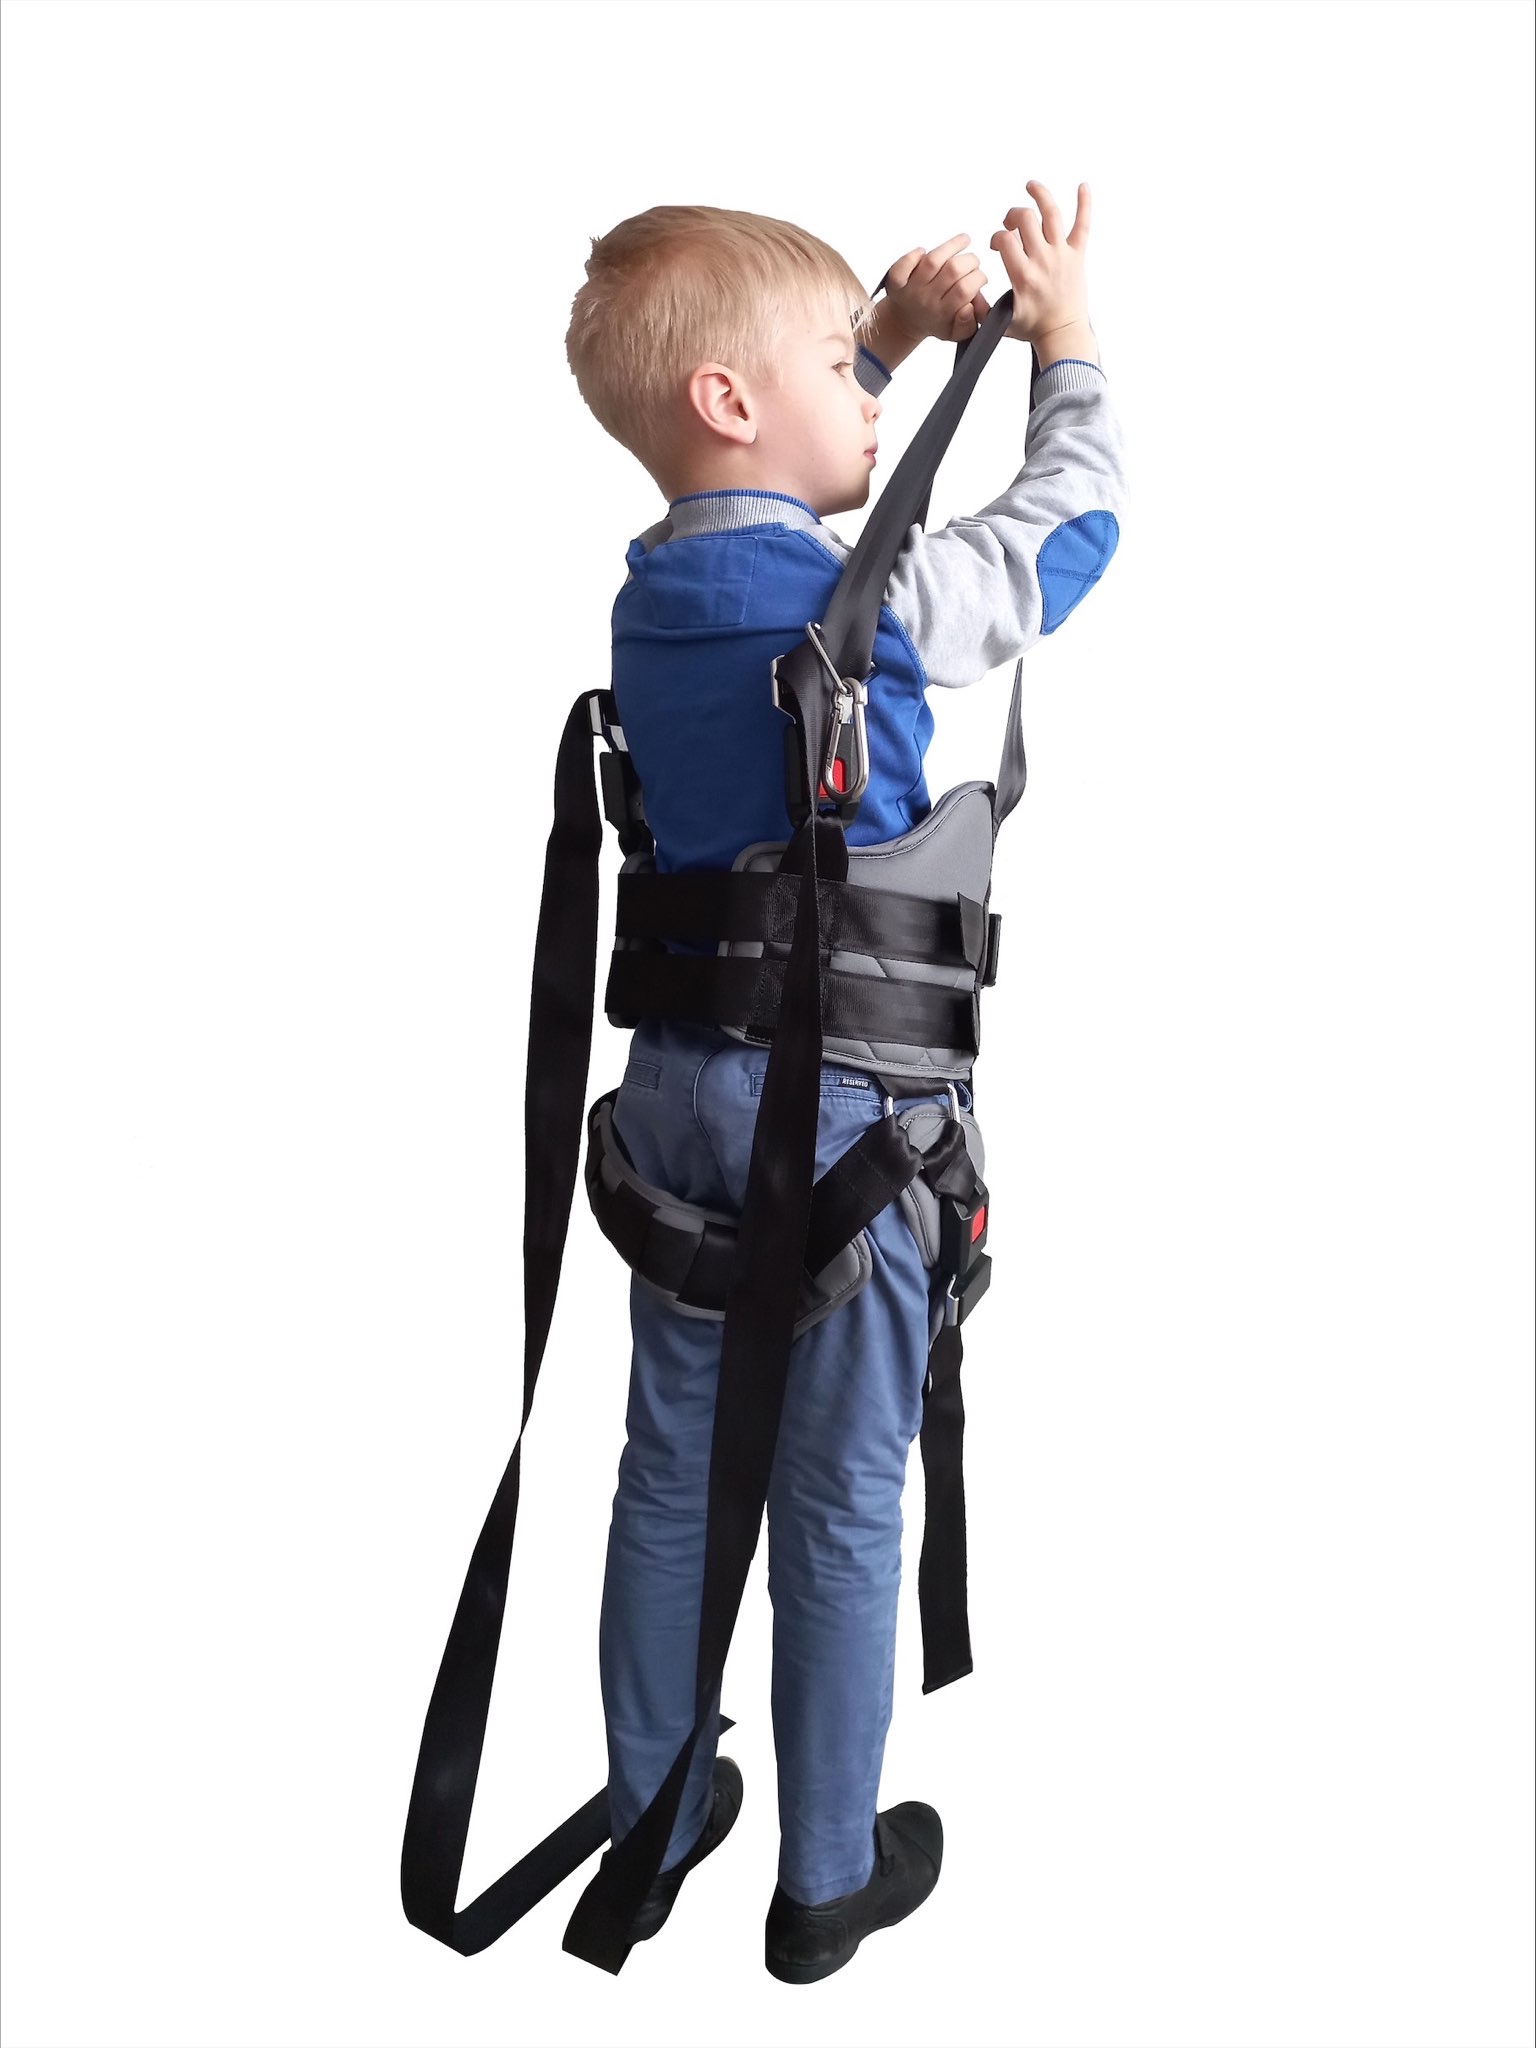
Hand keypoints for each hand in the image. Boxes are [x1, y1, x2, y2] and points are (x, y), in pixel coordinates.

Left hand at [880, 232, 990, 345]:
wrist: (906, 323)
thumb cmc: (935, 322)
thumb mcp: (956, 332)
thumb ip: (969, 324)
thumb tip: (970, 308)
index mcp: (943, 313)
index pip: (964, 290)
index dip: (977, 278)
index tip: (980, 277)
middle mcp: (927, 299)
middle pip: (952, 271)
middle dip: (970, 260)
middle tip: (973, 263)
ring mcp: (911, 288)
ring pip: (933, 261)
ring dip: (952, 246)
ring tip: (964, 240)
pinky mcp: (896, 280)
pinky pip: (903, 265)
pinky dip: (913, 255)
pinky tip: (925, 252)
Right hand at [990, 182, 1092, 345]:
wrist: (1063, 334)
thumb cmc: (1034, 328)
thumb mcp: (1001, 322)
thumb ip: (982, 309)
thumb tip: (967, 296)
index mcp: (1023, 275)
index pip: (1005, 240)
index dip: (996, 237)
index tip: (997, 244)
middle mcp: (1043, 260)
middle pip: (1026, 219)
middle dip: (1012, 216)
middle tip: (1010, 223)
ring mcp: (1062, 255)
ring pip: (1051, 213)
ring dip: (1040, 194)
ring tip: (1031, 186)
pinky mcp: (1077, 255)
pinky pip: (1083, 224)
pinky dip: (1084, 203)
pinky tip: (1083, 186)